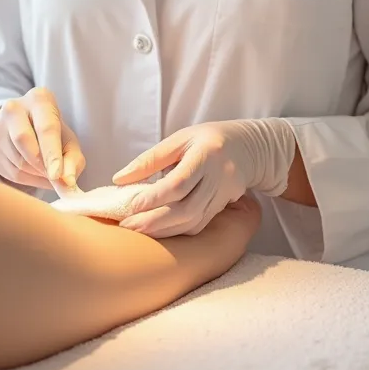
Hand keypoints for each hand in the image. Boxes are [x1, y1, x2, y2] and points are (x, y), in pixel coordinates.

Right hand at [0, 87, 85, 191]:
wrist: (23, 126)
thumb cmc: (52, 132)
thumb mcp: (68, 140)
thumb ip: (74, 160)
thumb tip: (67, 182)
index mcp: (38, 99)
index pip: (45, 127)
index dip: (52, 153)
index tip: (56, 175)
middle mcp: (13, 108)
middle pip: (23, 139)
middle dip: (40, 163)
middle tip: (54, 177)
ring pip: (16, 161)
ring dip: (36, 174)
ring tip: (47, 171)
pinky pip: (8, 172)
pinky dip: (26, 180)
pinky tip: (34, 173)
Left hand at [112, 118, 295, 236]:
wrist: (249, 148)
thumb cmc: (208, 139)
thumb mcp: (180, 139)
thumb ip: (151, 159)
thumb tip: (120, 179)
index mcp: (207, 154)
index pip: (180, 182)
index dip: (155, 197)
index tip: (132, 205)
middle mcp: (218, 177)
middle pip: (186, 208)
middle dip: (154, 221)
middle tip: (127, 226)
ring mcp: (223, 196)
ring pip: (192, 221)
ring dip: (163, 230)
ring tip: (137, 230)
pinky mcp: (223, 208)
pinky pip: (198, 225)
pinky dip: (177, 231)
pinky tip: (158, 231)